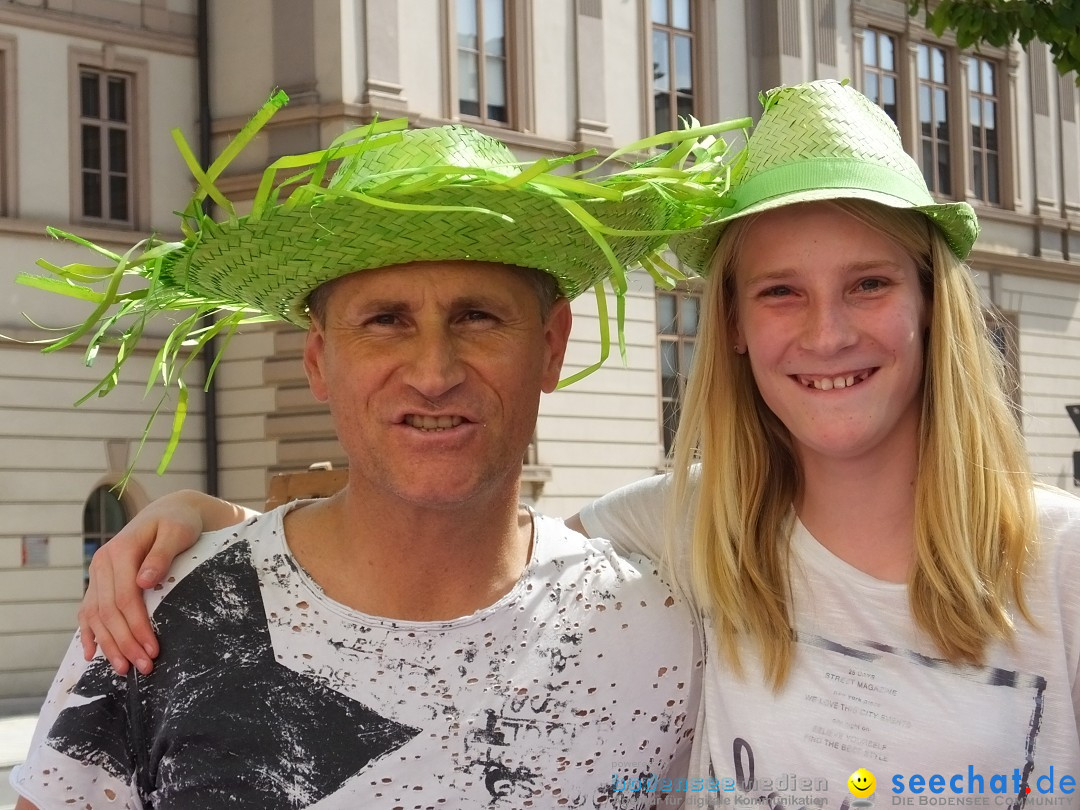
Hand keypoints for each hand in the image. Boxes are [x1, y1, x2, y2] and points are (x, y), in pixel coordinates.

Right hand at [78, 490, 247, 674]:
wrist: (168, 512)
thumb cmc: (178, 522)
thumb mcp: (176, 532)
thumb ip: (161, 555)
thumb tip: (144, 581)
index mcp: (120, 552)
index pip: (125, 598)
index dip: (137, 626)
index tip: (152, 649)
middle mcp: (102, 564)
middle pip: (109, 611)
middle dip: (125, 642)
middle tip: (143, 667)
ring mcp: (98, 573)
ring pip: (96, 615)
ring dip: (108, 645)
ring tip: (124, 669)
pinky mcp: (100, 581)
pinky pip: (88, 610)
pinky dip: (89, 633)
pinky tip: (92, 654)